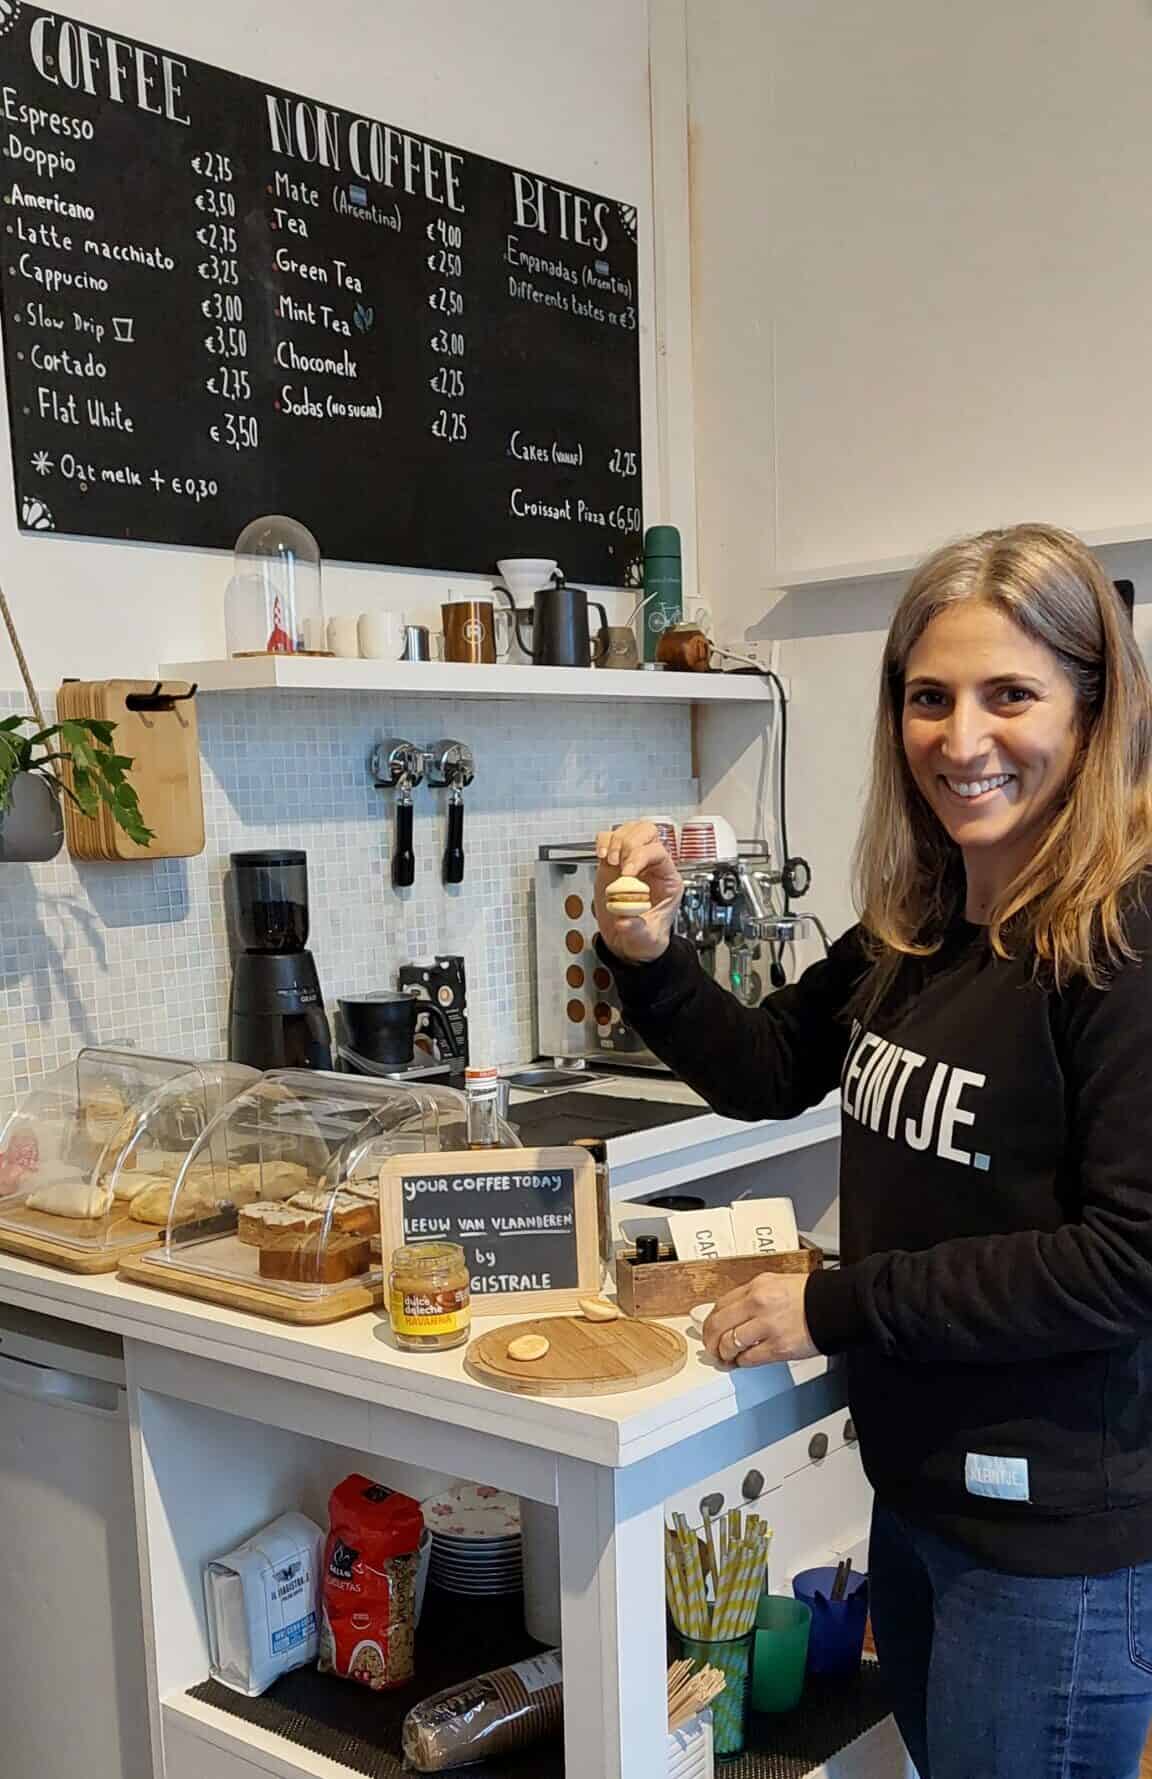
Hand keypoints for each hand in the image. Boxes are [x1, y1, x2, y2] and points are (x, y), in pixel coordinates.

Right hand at [593, 821, 683, 962]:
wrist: (630, 943)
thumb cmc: (645, 938)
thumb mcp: (645, 939)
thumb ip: (636, 930)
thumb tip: (624, 920)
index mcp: (667, 879)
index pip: (659, 852)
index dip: (640, 857)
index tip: (625, 873)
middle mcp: (651, 865)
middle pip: (647, 832)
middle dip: (629, 842)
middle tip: (616, 862)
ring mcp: (632, 861)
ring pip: (629, 830)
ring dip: (615, 841)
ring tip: (609, 861)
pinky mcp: (613, 864)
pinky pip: (609, 839)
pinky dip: (603, 842)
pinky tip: (601, 856)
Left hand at [703, 1273, 818, 1366]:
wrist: (835, 1307)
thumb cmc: (810, 1296)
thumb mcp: (776, 1284)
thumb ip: (753, 1296)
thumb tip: (734, 1312)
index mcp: (756, 1287)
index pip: (720, 1305)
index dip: (711, 1320)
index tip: (710, 1328)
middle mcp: (758, 1304)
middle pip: (718, 1325)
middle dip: (710, 1340)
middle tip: (711, 1347)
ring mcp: (767, 1326)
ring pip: (730, 1344)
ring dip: (724, 1354)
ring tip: (727, 1357)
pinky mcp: (778, 1347)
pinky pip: (749, 1358)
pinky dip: (742, 1362)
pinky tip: (743, 1361)